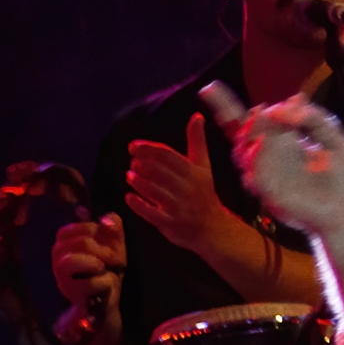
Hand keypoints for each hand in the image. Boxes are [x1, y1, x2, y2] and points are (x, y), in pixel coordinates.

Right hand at [51, 211, 125, 307]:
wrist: (109, 301)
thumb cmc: (108, 269)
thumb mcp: (114, 245)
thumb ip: (113, 229)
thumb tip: (109, 217)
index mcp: (65, 242)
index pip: (76, 228)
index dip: (97, 232)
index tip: (109, 243)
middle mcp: (58, 258)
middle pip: (80, 243)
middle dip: (104, 250)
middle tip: (115, 259)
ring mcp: (62, 277)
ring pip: (71, 261)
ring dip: (97, 263)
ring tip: (105, 269)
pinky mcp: (72, 294)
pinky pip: (89, 283)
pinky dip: (105, 282)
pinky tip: (108, 283)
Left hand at [125, 112, 239, 257]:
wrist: (213, 228)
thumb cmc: (204, 193)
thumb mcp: (203, 166)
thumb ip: (197, 141)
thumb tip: (197, 116)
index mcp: (193, 172)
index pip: (166, 155)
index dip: (147, 149)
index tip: (132, 147)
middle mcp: (186, 188)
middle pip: (158, 171)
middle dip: (141, 165)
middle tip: (133, 163)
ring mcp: (179, 206)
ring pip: (153, 190)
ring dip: (137, 181)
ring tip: (130, 176)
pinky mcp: (171, 222)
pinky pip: (150, 212)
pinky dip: (138, 204)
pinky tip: (129, 197)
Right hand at [200, 82, 343, 236]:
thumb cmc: (342, 178)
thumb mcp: (333, 138)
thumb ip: (314, 116)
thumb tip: (290, 100)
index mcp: (280, 140)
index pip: (250, 119)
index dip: (225, 103)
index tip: (209, 88)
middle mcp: (268, 156)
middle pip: (237, 132)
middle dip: (226, 112)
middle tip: (257, 110)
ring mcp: (266, 176)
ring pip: (242, 152)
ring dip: (249, 135)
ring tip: (262, 120)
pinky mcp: (269, 195)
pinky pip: (253, 176)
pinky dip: (255, 160)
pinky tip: (262, 145)